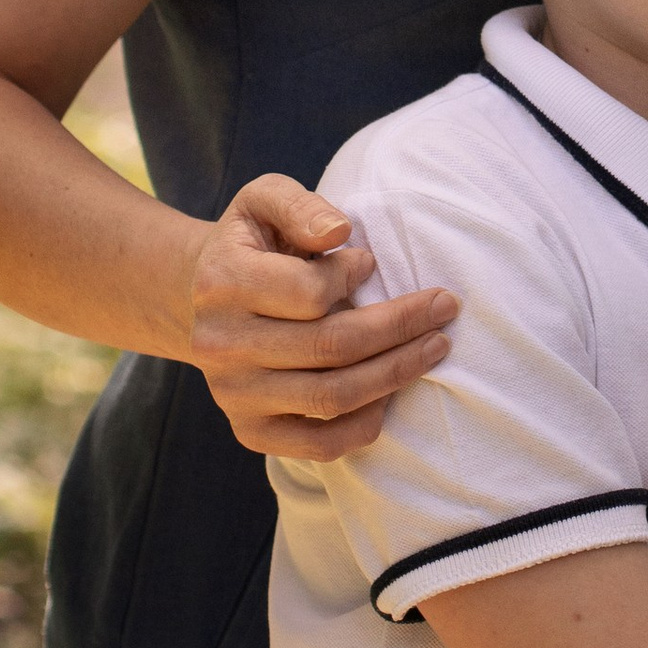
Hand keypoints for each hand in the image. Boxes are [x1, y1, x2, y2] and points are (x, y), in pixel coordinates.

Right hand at [185, 175, 458, 459]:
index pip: (308, 292)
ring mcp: (233, 395)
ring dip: (395, 374)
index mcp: (222, 283)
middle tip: (444, 307)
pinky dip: (365, 424)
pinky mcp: (250, 430)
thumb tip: (340, 230)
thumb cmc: (253, 244)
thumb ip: (300, 207)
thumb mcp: (266, 202)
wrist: (203, 300)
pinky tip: (392, 395)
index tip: (372, 262)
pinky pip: (318, 445)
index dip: (352, 277)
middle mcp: (220, 345)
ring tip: (435, 347)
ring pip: (331, 397)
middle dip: (400, 327)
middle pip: (330, 347)